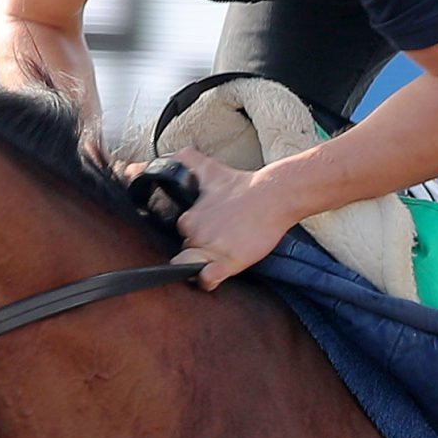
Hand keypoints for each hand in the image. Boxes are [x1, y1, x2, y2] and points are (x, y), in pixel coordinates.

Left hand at [159, 149, 302, 287]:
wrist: (272, 196)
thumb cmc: (242, 185)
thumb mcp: (209, 169)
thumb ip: (186, 160)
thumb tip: (165, 156)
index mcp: (188, 217)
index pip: (178, 234)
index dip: (190, 234)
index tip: (204, 231)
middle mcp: (195, 233)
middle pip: (184, 251)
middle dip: (195, 248)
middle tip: (216, 242)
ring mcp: (210, 249)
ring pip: (190, 267)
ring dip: (198, 265)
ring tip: (213, 260)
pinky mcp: (227, 262)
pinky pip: (207, 279)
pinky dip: (206, 281)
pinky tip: (213, 275)